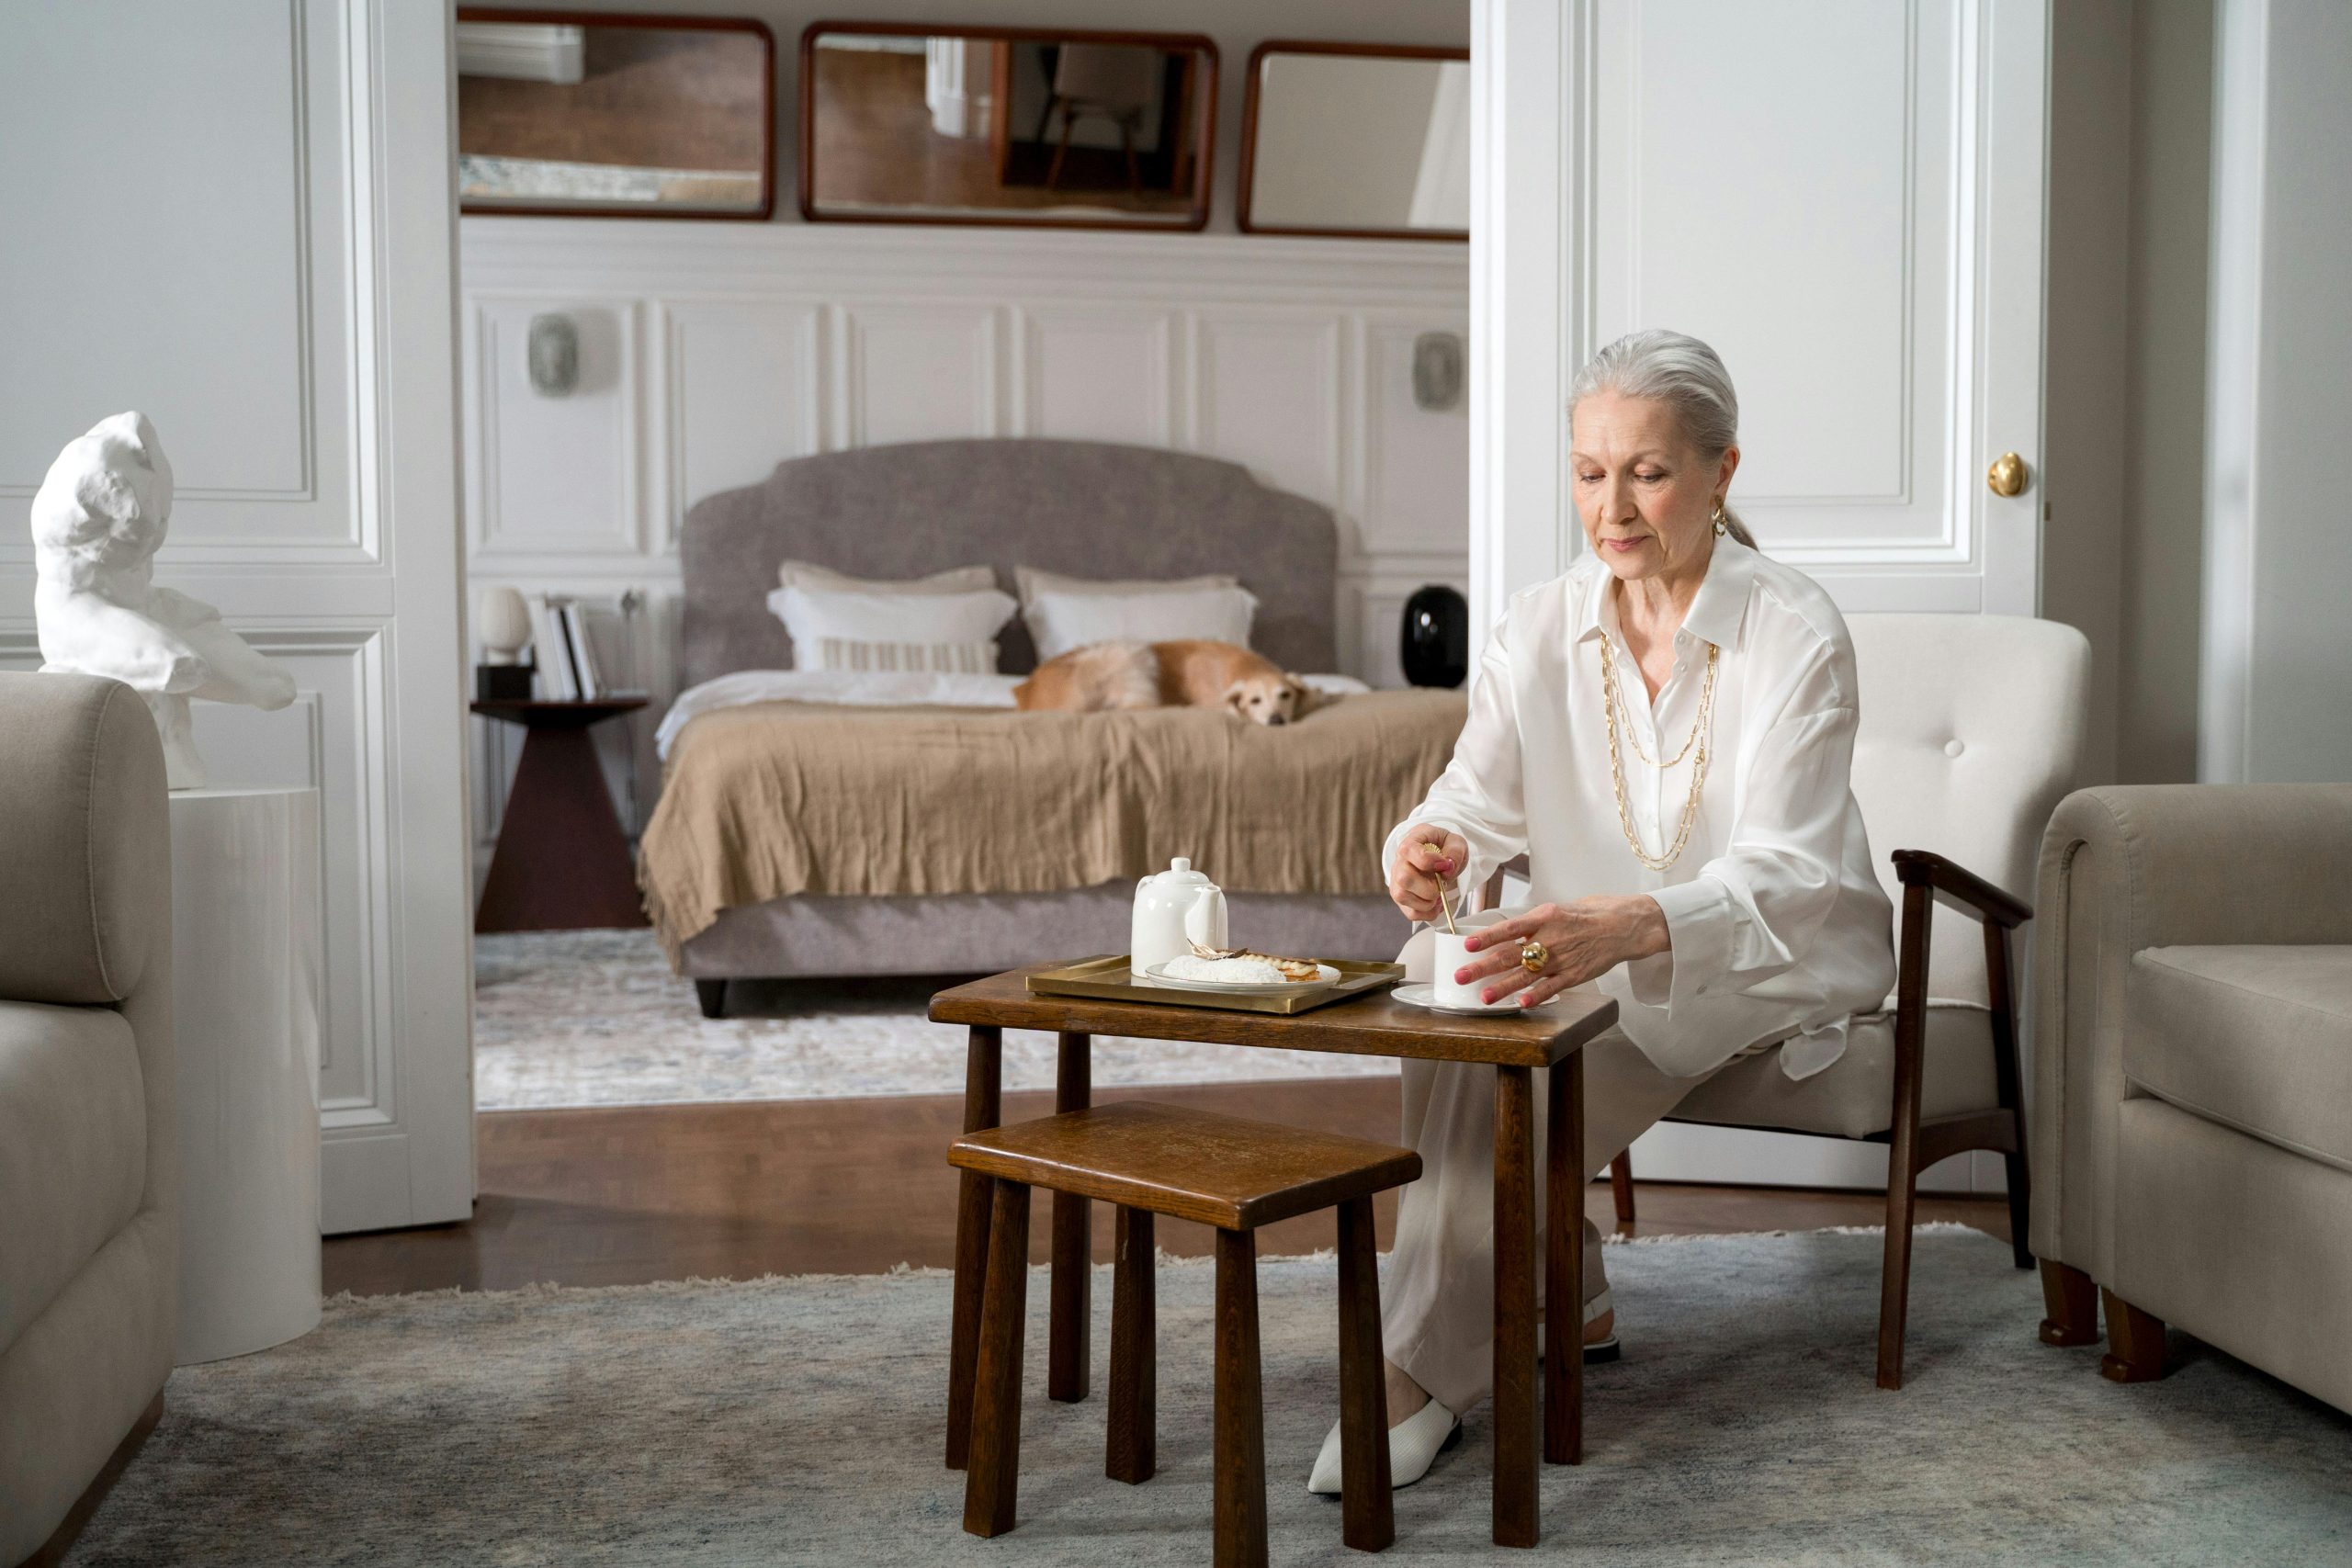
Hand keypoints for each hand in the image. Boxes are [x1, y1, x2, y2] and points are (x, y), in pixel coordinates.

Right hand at [1387, 826, 1469, 921]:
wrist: (1439, 857)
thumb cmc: (1444, 847)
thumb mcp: (1456, 842)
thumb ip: (1455, 851)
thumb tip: (1447, 869)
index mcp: (1411, 842)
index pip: (1409, 850)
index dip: (1429, 861)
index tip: (1445, 865)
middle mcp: (1399, 862)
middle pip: (1403, 878)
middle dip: (1429, 887)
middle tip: (1441, 884)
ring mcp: (1397, 882)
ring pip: (1403, 897)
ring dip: (1428, 902)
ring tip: (1439, 895)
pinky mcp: (1402, 899)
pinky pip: (1411, 913)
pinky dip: (1428, 913)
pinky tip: (1436, 903)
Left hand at [1453, 896, 1670, 1006]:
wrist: (1623, 925)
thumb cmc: (1589, 915)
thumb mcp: (1557, 909)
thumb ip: (1532, 923)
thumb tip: (1505, 933)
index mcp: (1544, 917)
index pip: (1509, 927)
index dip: (1487, 937)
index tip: (1467, 944)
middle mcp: (1550, 938)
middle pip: (1511, 954)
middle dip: (1483, 967)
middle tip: (1461, 976)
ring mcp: (1562, 958)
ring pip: (1526, 975)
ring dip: (1503, 987)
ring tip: (1483, 998)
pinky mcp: (1574, 974)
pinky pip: (1551, 987)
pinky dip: (1536, 996)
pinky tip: (1521, 1003)